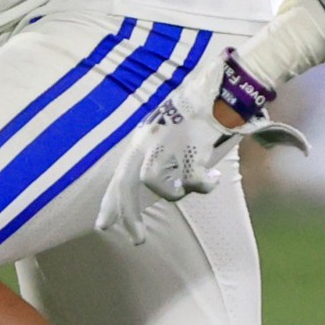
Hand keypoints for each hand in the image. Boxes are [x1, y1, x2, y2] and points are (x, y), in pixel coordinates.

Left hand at [94, 58, 307, 239]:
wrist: (221, 83)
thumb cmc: (197, 103)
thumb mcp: (169, 124)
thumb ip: (160, 148)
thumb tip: (152, 178)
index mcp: (142, 137)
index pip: (120, 175)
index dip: (110, 203)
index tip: (103, 226)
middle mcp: (150, 141)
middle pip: (130, 185)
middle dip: (130, 216)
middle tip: (137, 240)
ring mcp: (170, 144)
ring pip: (159, 185)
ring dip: (175, 194)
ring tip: (197, 186)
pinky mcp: (193, 147)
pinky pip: (193, 181)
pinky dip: (204, 186)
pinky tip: (214, 181)